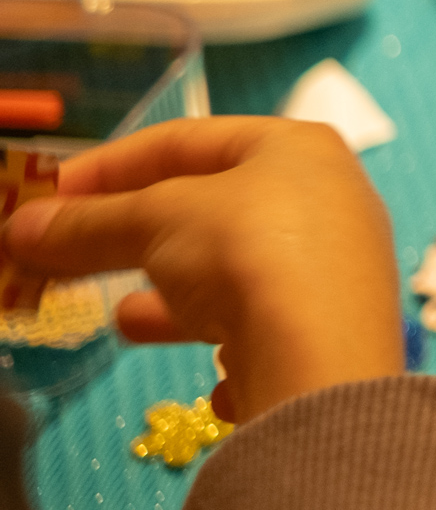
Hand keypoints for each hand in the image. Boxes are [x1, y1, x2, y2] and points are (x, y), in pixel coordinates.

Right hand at [0, 118, 405, 421]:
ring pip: (230, 271)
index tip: (45, 196)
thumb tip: (23, 228)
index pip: (187, 140)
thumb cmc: (248, 255)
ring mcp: (330, 268)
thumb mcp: (157, 222)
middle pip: (207, 209)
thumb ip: (90, 224)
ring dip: (170, 293)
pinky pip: (258, 326)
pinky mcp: (326, 328)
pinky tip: (200, 369)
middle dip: (128, 235)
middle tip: (56, 257)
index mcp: (296, 149)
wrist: (321, 361)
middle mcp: (325, 200)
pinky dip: (219, 340)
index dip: (110, 164)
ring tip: (122, 317)